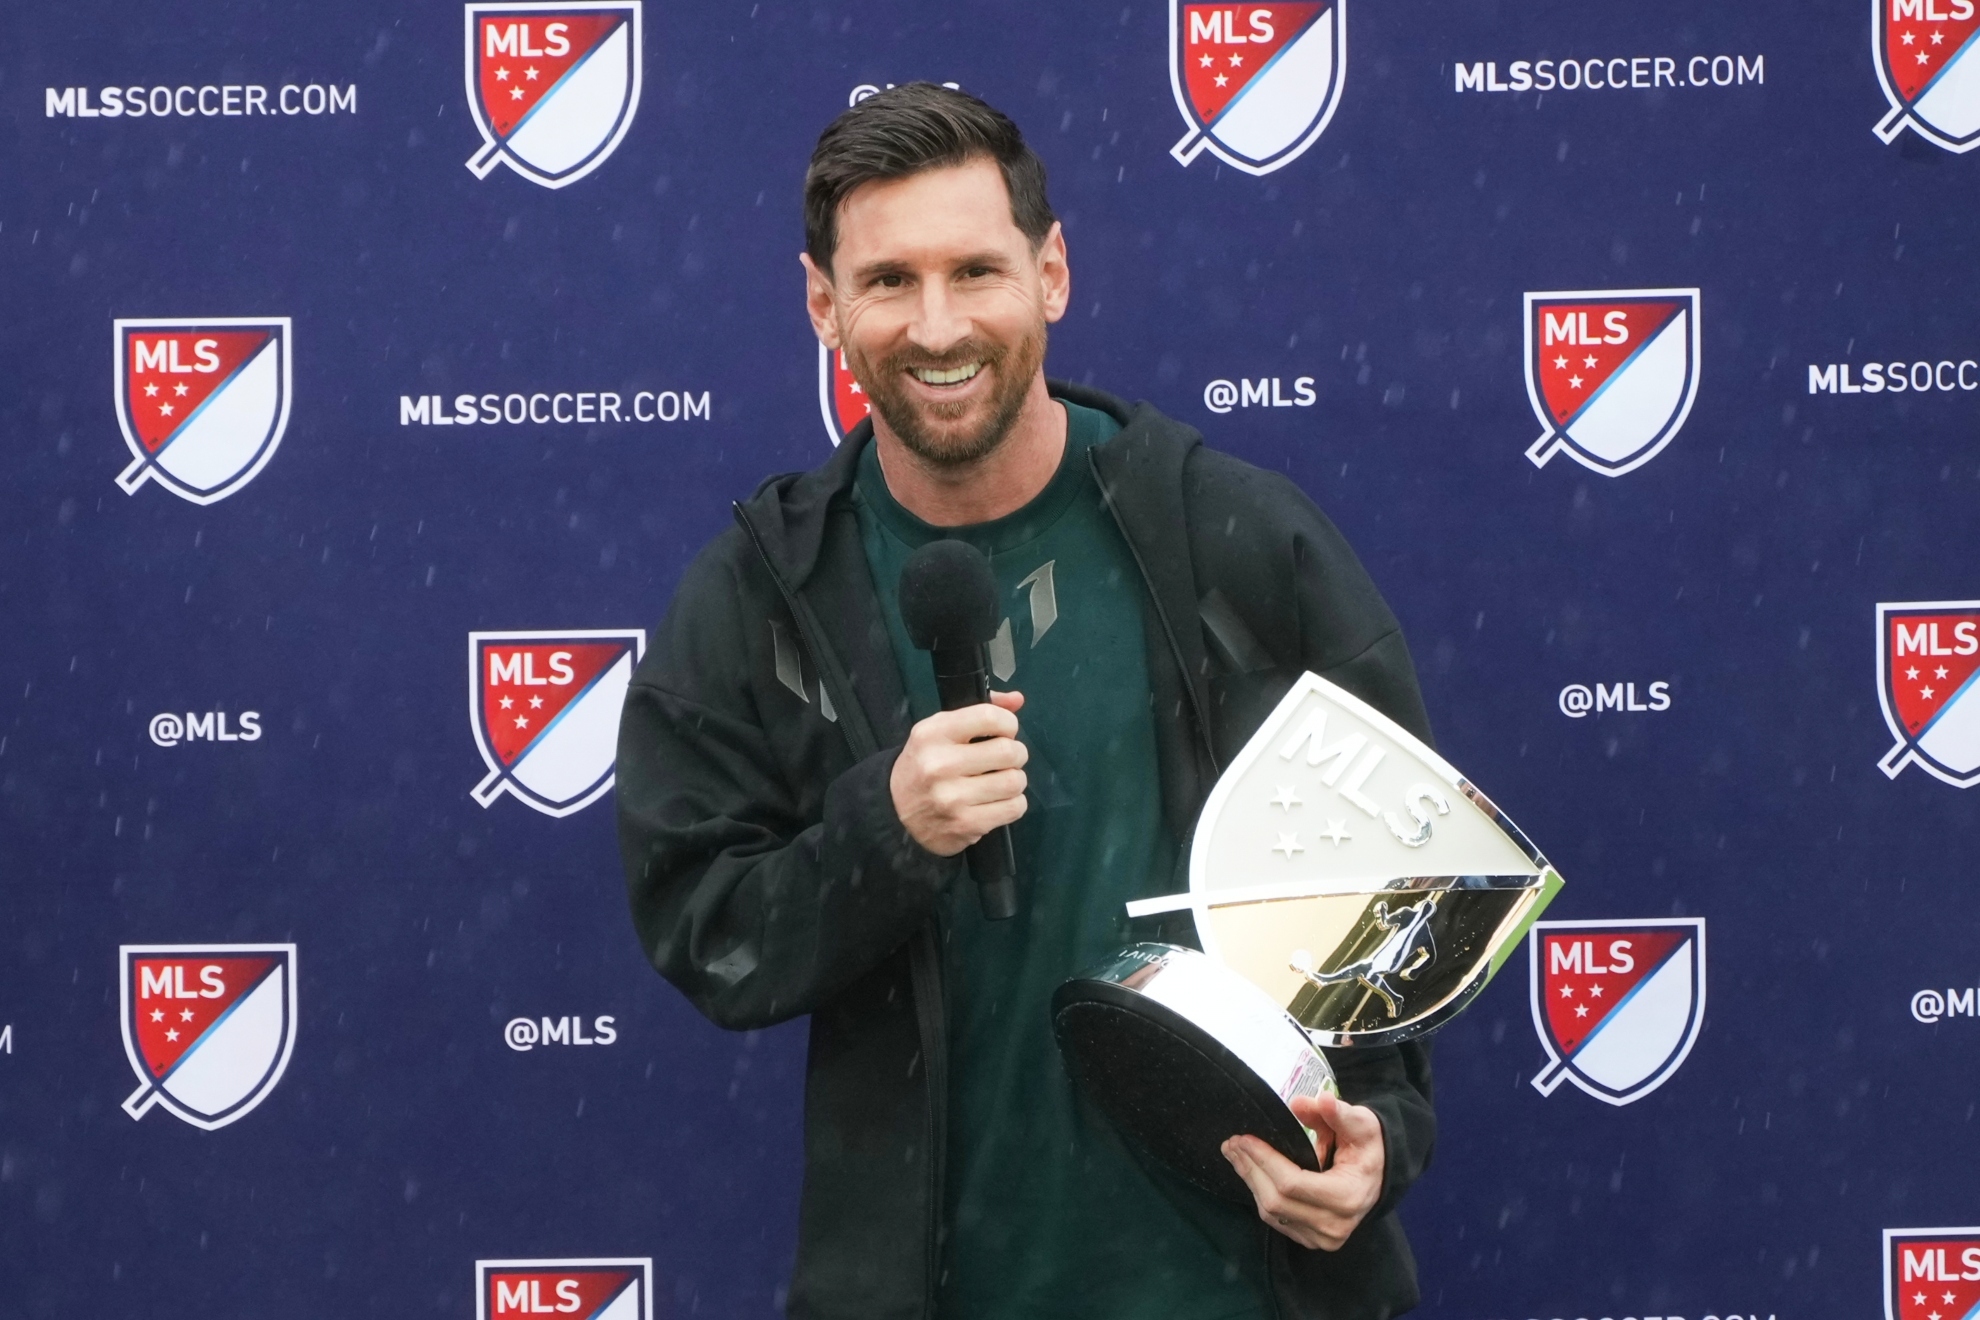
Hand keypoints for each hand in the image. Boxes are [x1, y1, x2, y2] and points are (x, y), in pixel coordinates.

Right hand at [889, 690, 1027, 855]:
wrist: (896, 812)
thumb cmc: (924, 765)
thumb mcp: (939, 731)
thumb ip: (979, 712)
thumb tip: (1017, 699)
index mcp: (933, 734)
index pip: (989, 717)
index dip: (1008, 723)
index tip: (1005, 732)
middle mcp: (940, 764)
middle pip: (1009, 751)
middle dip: (1016, 753)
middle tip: (1006, 759)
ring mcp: (953, 798)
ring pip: (1015, 782)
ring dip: (1015, 780)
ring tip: (1001, 780)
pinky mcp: (966, 824)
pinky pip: (1014, 808)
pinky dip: (1014, 803)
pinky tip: (998, 801)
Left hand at [1222, 1093, 1385, 1251]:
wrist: (1378, 1177)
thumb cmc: (1367, 1148)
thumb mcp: (1361, 1124)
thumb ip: (1338, 1113)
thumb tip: (1307, 1102)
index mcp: (1346, 1197)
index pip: (1293, 1183)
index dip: (1264, 1160)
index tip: (1244, 1138)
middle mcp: (1334, 1226)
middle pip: (1276, 1202)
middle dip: (1250, 1169)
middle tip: (1231, 1143)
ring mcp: (1322, 1238)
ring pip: (1272, 1213)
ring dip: (1250, 1181)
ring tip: (1235, 1154)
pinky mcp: (1311, 1240)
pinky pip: (1276, 1220)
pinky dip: (1260, 1195)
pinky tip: (1251, 1173)